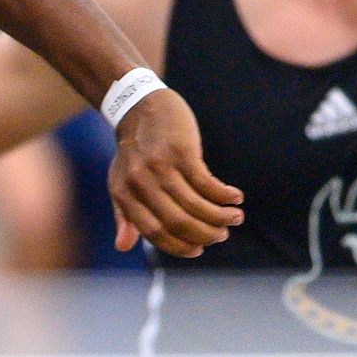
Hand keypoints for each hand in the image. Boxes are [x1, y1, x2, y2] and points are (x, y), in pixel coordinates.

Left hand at [108, 90, 243, 257]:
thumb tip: (122, 246)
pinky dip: (225, 195)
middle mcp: (139, 183)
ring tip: (235, 217)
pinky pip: (207, 183)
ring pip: (195, 205)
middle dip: (205, 234)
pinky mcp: (180, 151)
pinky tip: (235, 197)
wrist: (138, 106)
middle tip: (222, 235)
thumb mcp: (120, 183)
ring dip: (221, 217)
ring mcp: (160, 167)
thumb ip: (124, 215)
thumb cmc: (133, 151)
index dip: (179, 246)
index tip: (199, 249)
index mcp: (124, 195)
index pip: (154, 232)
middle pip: (178, 222)